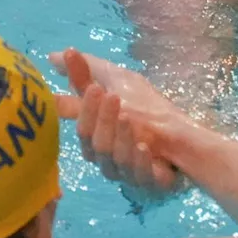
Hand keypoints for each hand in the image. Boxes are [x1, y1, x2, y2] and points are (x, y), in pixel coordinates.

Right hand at [50, 48, 185, 197]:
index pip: (83, 128)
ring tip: (128, 117)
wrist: (185, 135)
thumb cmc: (145, 109)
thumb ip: (84, 74)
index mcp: (95, 138)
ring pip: (115, 161)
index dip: (86, 110)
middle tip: (112, 97)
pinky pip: (139, 176)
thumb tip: (53, 54)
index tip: (95, 88)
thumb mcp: (116, 83)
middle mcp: (107, 158)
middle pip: (95, 145)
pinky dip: (139, 161)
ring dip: (121, 138)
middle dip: (102, 120)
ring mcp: (127, 173)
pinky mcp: (149, 183)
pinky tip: (144, 147)